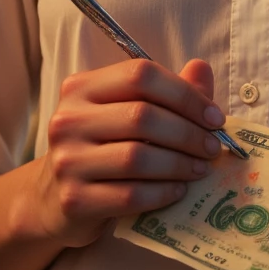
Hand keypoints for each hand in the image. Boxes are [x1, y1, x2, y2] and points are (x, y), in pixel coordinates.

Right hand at [33, 59, 225, 248]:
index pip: (140, 75)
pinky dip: (163, 193)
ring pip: (138, 157)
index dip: (184, 94)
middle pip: (142, 116)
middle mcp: (68, 119)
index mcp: (81, 87)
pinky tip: (178, 191)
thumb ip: (167, 91)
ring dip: (180, 164)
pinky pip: (130, 195)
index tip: (214, 116)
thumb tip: (202, 68)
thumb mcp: (126, 112)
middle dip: (188, 132)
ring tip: (201, 168)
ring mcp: (67, 161)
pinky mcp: (74, 200)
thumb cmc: (101, 147)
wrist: (54, 198)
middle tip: (212, 146)